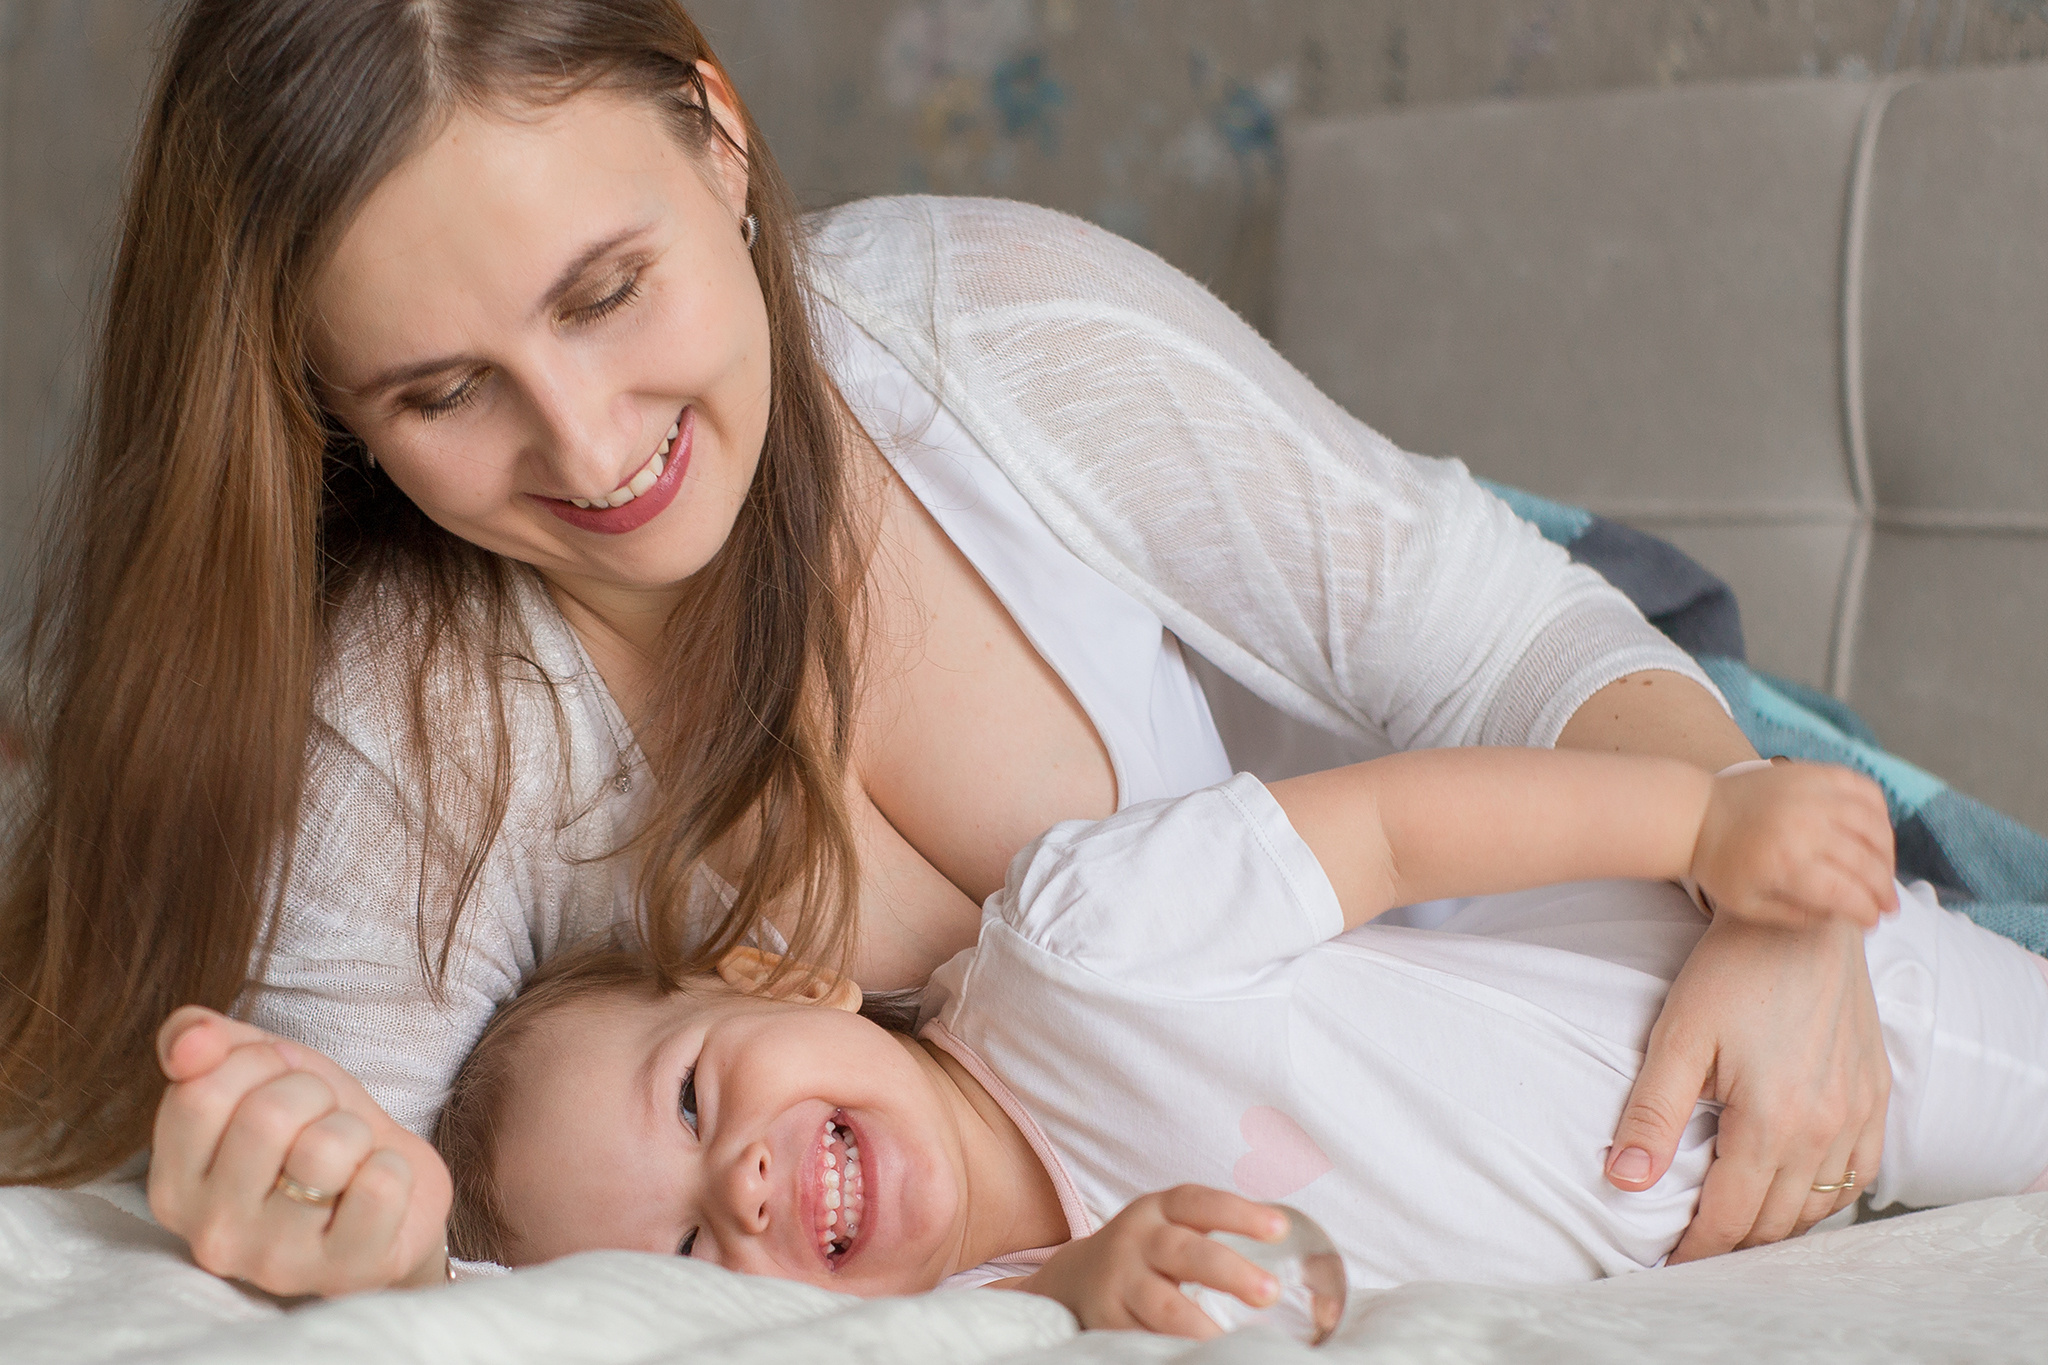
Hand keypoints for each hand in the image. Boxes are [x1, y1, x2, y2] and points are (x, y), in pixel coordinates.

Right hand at [148, 1006, 452, 1296]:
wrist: (391, 1192)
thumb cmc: (313, 1128)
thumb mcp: (257, 1068)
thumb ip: (201, 1040)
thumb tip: (190, 1043)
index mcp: (173, 1185)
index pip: (200, 1093)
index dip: (259, 1063)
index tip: (278, 1082)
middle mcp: (211, 1234)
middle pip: (267, 1116)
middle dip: (313, 1095)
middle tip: (321, 1121)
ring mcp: (276, 1262)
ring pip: (327, 1150)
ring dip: (354, 1132)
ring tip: (348, 1158)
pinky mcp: (344, 1272)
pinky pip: (382, 1185)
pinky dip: (393, 1166)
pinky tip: (374, 1188)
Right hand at [1012, 1186, 1285, 1337]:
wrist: (1073, 1278)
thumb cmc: (1149, 1253)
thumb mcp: (1172, 1229)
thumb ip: (1214, 1239)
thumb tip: (1301, 1266)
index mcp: (1159, 1210)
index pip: (1200, 1203)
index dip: (1240, 1213)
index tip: (1281, 1228)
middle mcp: (1136, 1240)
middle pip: (1184, 1252)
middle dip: (1230, 1272)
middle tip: (1270, 1292)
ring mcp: (1118, 1282)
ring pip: (1161, 1303)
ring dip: (1200, 1325)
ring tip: (1232, 1344)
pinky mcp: (1105, 1320)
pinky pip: (1142, 1336)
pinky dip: (1171, 1348)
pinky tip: (1200, 1358)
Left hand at [1605, 915, 1888, 1260]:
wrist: (1801, 918)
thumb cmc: (1732, 970)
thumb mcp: (1677, 1038)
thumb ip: (1652, 1115)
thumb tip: (1623, 1182)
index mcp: (1775, 1120)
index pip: (1732, 1216)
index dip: (1697, 1248)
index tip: (1670, 1262)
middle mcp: (1827, 1127)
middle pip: (1776, 1221)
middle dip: (1734, 1245)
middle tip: (1695, 1250)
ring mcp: (1860, 1114)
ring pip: (1820, 1205)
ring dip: (1778, 1226)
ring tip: (1737, 1227)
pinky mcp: (1877, 1095)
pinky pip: (1859, 1175)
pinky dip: (1825, 1197)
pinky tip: (1794, 1192)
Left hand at [1692, 762, 1895, 928]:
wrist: (1695, 812)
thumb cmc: (1721, 865)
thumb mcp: (1749, 905)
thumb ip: (1798, 916)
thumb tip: (1844, 915)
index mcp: (1786, 863)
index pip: (1846, 893)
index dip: (1866, 911)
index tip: (1872, 922)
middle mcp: (1804, 826)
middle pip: (1865, 863)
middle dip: (1883, 890)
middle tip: (1889, 906)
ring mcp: (1811, 795)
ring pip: (1873, 826)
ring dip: (1887, 854)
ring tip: (1883, 872)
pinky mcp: (1813, 773)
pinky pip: (1863, 789)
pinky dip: (1878, 812)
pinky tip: (1874, 833)